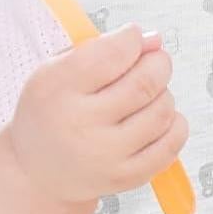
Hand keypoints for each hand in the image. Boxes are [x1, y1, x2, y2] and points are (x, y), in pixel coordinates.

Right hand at [8, 22, 188, 205]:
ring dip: (164, 93)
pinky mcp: (126, 177)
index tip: (133, 36)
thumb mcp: (57, 70)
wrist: (38, 172)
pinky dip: (174, 123)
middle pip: (144, 83)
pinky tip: (156, 117)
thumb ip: (103, 47)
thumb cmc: (52, 111)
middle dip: (158, 63)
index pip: (112, 54)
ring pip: (162, 111)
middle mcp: (80, 124)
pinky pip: (171, 144)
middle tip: (153, 61)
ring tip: (148, 94)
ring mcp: (105, 156)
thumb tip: (154, 40)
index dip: (132, 38)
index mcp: (58, 89)